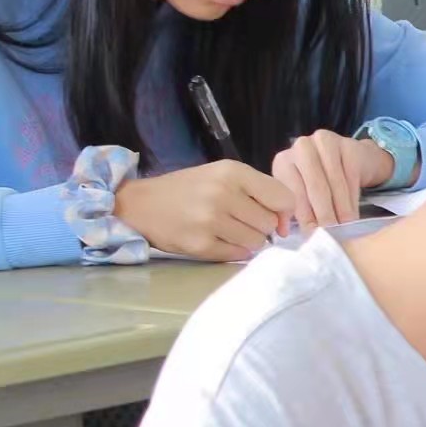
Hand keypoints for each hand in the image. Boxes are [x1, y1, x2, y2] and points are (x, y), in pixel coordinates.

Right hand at [113, 161, 296, 260]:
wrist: (140, 204)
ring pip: (257, 242)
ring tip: (227, 229)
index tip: (273, 215)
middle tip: (240, 220)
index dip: (284, 211)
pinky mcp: (200, 244)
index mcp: (233, 172)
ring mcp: (211, 221)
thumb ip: (259, 191)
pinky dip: (233, 250)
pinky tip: (217, 239)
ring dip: (248, 240)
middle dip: (261, 226)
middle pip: (270, 223)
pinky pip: (238, 254)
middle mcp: (223, 194)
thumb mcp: (223, 175)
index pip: (283, 198)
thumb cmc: (189, 188)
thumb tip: (285, 224)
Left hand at [271, 129, 395, 230]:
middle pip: (314, 186)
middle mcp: (301, 148)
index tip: (312, 235)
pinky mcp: (349, 145)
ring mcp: (326, 143)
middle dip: (323, 214)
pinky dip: (352, 199)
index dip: (303, 215)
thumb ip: (294, 210)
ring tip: (344, 227)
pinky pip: (351, 176)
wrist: (353, 158)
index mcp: (284, 161)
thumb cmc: (323, 181)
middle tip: (331, 234)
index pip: (293, 190)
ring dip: (340, 209)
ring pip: (334, 182)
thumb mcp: (303, 193)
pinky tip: (353, 214)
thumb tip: (284, 233)